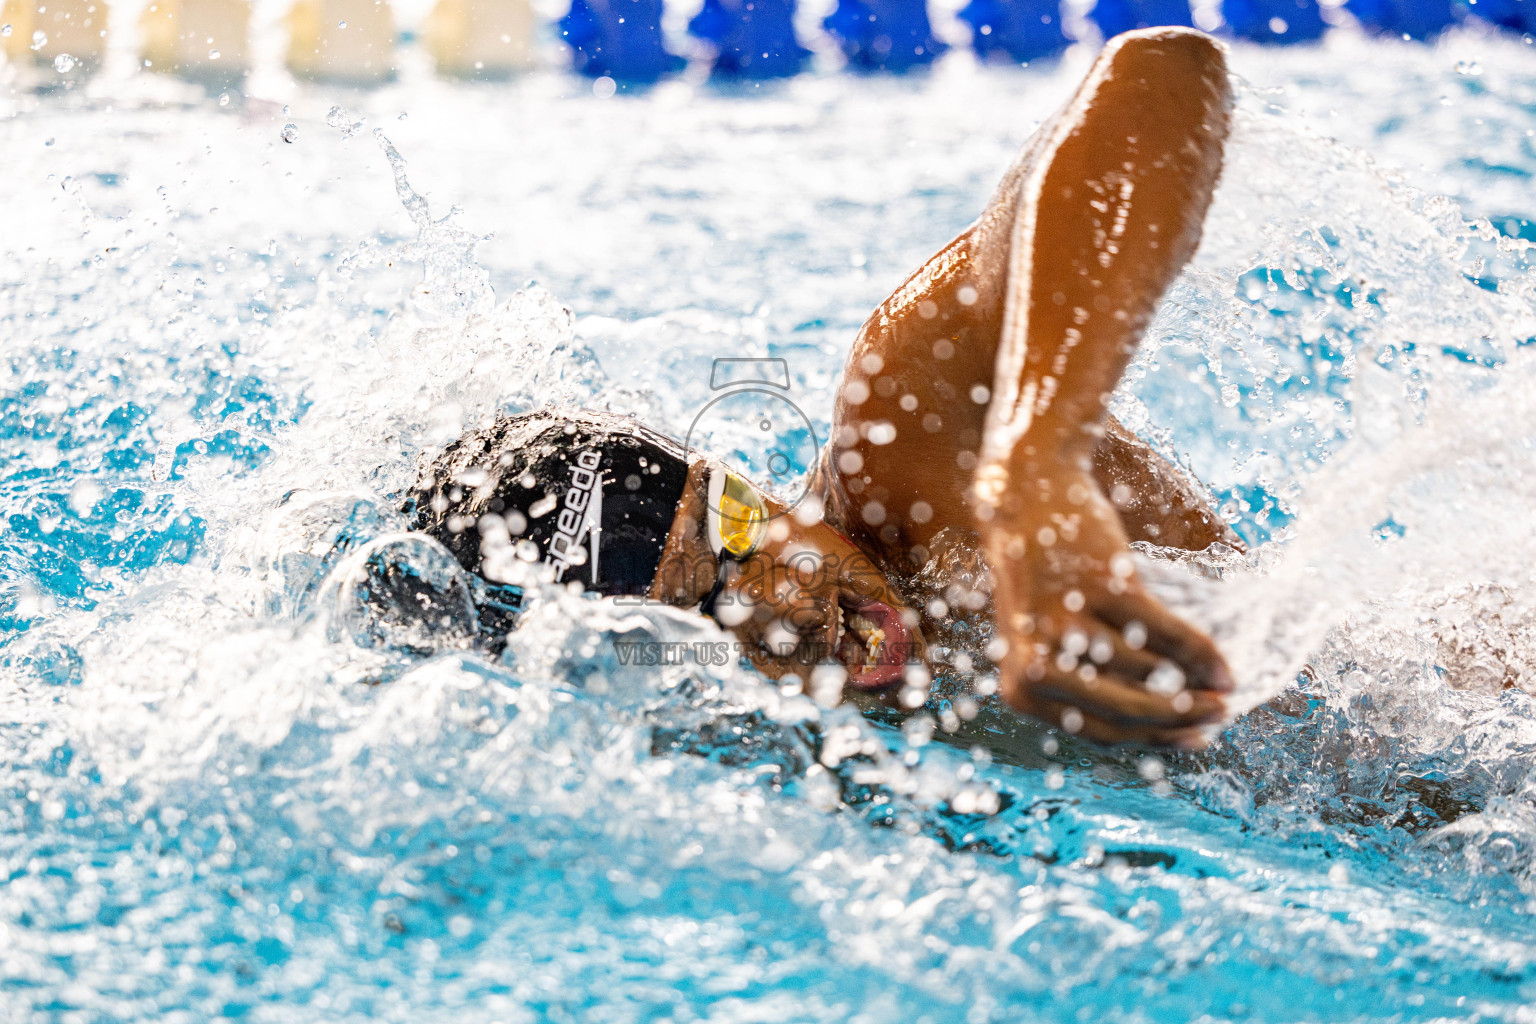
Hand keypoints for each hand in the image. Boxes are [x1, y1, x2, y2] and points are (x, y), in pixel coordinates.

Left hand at [978, 460, 1232, 746]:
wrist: (1024, 502)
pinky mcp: (1099, 588)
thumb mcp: (1050, 644)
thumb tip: (1164, 723)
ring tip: (1223, 687)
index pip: (1100, 732)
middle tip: (1220, 717)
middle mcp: (1035, 665)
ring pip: (1146, 674)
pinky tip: (1224, 669)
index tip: (1194, 739)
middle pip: (1124, 713)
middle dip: (1179, 721)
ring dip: (1194, 686)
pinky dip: (1200, 653)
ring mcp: (1066, 626)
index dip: (1154, 741)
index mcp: (1021, 690)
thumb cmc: (1047, 583)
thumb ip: (1089, 684)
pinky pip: (1164, 633)